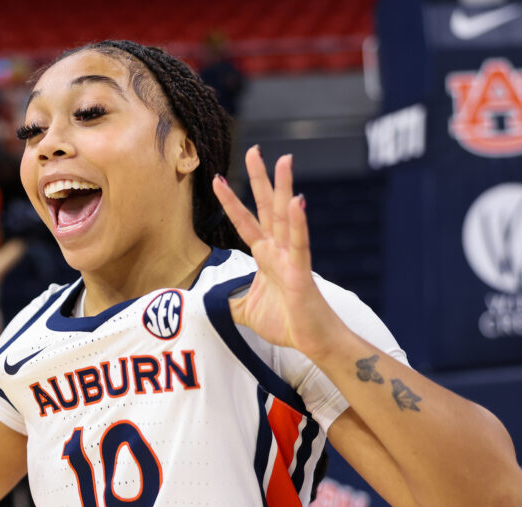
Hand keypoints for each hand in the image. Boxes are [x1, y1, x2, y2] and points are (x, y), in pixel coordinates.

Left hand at [212, 148, 342, 359]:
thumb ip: (229, 302)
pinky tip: (296, 201)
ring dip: (283, 188)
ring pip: (285, 217)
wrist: (313, 341)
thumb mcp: (247, 311)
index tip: (217, 178)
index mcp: (265, 256)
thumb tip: (208, 302)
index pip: (244, 222)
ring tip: (283, 159)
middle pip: (266, 208)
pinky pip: (300, 244)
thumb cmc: (287, 323)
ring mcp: (291, 259)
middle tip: (254, 150)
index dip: (230, 201)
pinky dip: (298, 223)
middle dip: (259, 179)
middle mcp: (278, 251)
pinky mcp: (301, 273)